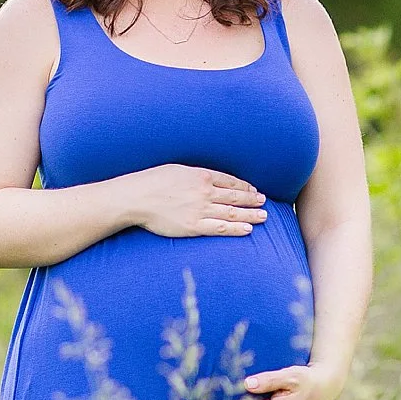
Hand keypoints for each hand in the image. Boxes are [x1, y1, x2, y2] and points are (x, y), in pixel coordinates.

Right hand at [123, 164, 267, 238]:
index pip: (230, 181)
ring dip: (250, 214)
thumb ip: (195, 174)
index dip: (244, 187)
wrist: (137, 197)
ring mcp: (201, 209)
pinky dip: (236, 228)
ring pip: (232, 212)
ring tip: (263, 216)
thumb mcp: (177, 170)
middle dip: (252, 200)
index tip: (253, 190)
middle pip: (235, 197)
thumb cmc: (152, 181)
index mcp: (201, 176)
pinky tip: (248, 229)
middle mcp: (205, 192)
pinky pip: (220, 228)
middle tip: (264, 202)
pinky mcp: (194, 226)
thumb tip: (207, 178)